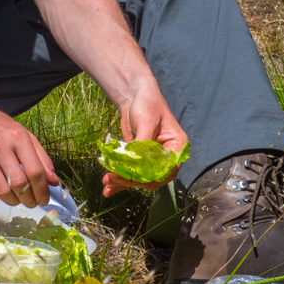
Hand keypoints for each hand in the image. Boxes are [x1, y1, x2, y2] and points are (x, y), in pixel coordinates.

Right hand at [0, 104, 56, 207]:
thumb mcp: (24, 135)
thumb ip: (41, 157)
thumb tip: (54, 182)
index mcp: (18, 138)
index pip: (35, 171)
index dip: (42, 190)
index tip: (44, 199)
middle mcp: (0, 147)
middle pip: (20, 184)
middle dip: (29, 199)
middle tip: (31, 202)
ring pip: (2, 191)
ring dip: (13, 201)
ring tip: (16, 199)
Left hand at [102, 82, 187, 197]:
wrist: (134, 96)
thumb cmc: (147, 104)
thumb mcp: (147, 122)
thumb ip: (142, 144)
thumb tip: (134, 164)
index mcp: (177, 148)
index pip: (166, 171)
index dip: (149, 177)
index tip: (131, 177)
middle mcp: (166, 158)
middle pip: (151, 178)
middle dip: (131, 181)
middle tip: (112, 178)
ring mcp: (151, 160)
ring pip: (139, 178)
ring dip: (122, 182)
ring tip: (106, 184)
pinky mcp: (138, 160)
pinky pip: (130, 173)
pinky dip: (119, 180)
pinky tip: (108, 187)